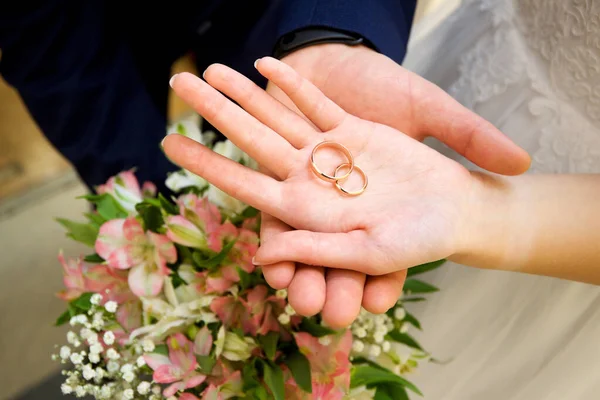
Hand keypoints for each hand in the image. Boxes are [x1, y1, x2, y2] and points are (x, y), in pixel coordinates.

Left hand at [163, 58, 488, 324]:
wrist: (460, 209)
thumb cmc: (421, 237)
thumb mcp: (372, 252)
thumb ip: (319, 250)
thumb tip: (262, 252)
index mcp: (309, 211)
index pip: (247, 185)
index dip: (208, 165)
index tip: (170, 143)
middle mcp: (312, 179)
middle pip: (253, 141)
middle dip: (217, 114)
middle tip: (179, 83)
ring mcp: (331, 151)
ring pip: (279, 117)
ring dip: (247, 91)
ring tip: (210, 66)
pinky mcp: (354, 130)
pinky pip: (317, 104)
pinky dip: (295, 85)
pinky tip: (267, 64)